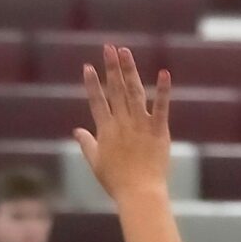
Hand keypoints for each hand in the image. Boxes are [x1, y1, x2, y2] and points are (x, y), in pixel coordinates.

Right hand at [73, 43, 174, 203]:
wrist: (139, 193)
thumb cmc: (116, 181)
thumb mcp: (96, 163)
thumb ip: (87, 144)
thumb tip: (77, 131)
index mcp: (106, 130)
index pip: (97, 102)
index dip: (92, 84)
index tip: (88, 67)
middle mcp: (122, 123)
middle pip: (115, 90)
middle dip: (110, 67)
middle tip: (108, 47)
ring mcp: (141, 125)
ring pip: (134, 92)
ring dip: (129, 70)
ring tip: (125, 52)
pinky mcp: (158, 130)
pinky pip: (162, 107)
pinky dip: (163, 90)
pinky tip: (163, 72)